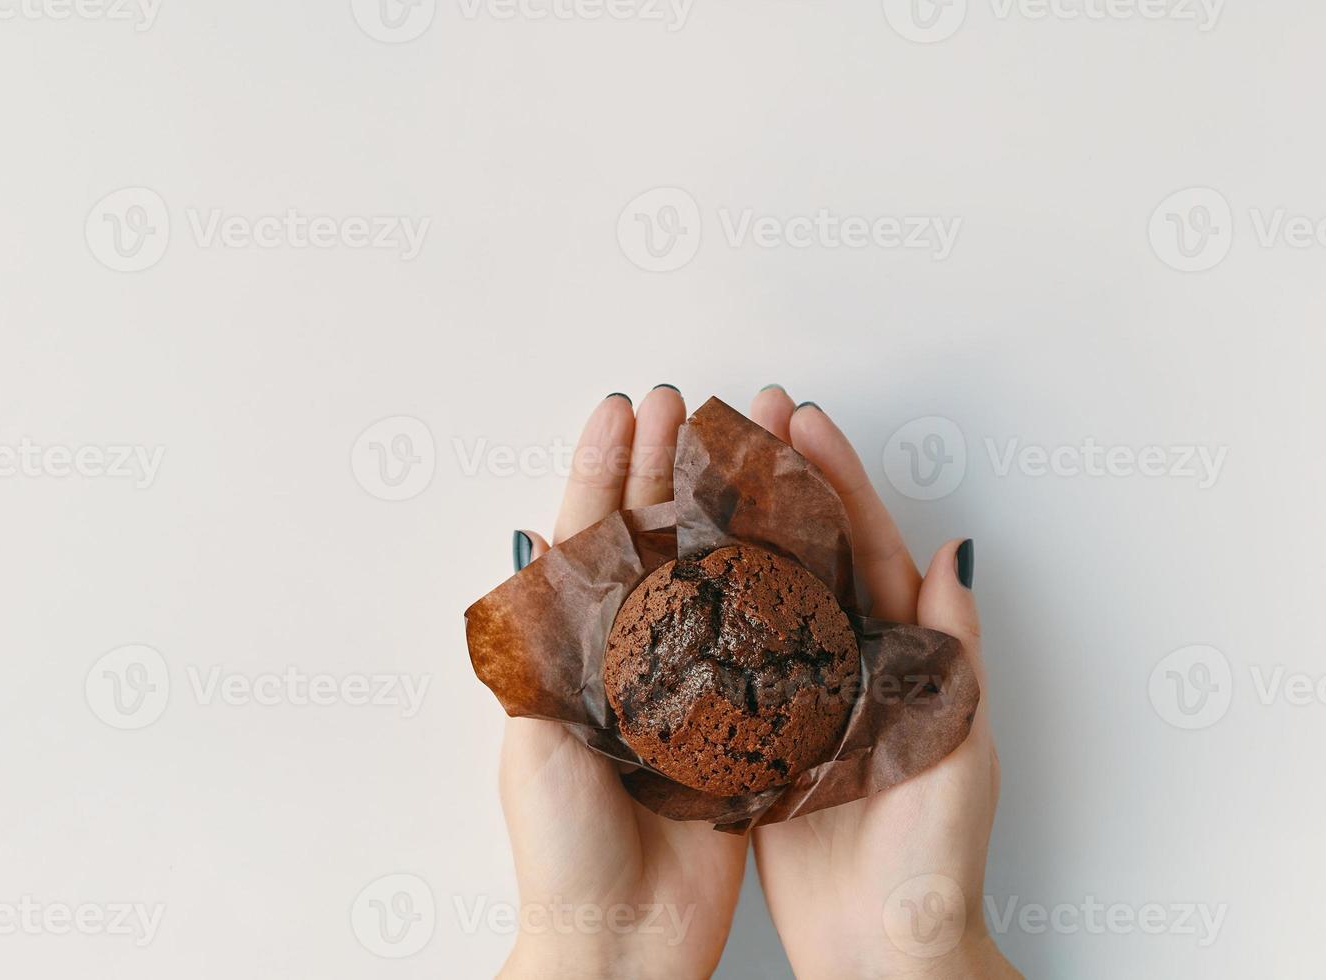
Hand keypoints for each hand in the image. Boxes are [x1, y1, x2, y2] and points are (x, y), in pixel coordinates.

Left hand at [497, 388, 746, 979]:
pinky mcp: (743, 718)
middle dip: (671, 462)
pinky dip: (777, 577)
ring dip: (729, 502)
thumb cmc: (562, 848)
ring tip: (749, 439)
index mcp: (578, 648)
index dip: (608, 464)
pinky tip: (794, 530)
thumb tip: (531, 534)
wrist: (620, 941)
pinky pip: (764, 633)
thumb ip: (543, 645)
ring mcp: (691, 682)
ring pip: (715, 570)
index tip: (629, 405)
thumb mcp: (535, 738)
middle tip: (695, 398)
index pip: (592, 533)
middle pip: (656, 537)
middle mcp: (637, 654)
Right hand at [747, 387, 1020, 979]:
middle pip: (808, 551)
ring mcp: (796, 696)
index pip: (868, 545)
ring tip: (693, 470)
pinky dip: (696, 608)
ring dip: (732, 528)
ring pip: (759, 592)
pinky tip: (663, 569)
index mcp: (903, 654)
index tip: (803, 422)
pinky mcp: (755, 737)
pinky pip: (723, 657)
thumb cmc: (933, 859)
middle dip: (778, 481)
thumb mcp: (958, 746)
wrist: (885, 951)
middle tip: (742, 418)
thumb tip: (958, 550)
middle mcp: (846, 663)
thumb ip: (953, 649)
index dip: (836, 479)